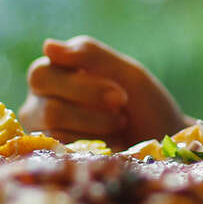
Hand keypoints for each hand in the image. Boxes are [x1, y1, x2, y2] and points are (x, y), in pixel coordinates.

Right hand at [18, 36, 188, 149]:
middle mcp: (40, 102)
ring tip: (119, 125)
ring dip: (96, 128)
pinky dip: (94, 146)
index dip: (80, 87)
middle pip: (47, 107)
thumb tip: (48, 45)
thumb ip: (88, 55)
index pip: (40, 75)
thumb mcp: (125, 72)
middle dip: (91, 111)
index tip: (119, 95)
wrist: (162, 143)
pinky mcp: (53, 158)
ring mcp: (43, 133)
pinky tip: (111, 143)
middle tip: (122, 111)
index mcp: (55, 73)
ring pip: (54, 131)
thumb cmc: (142, 104)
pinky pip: (62, 152)